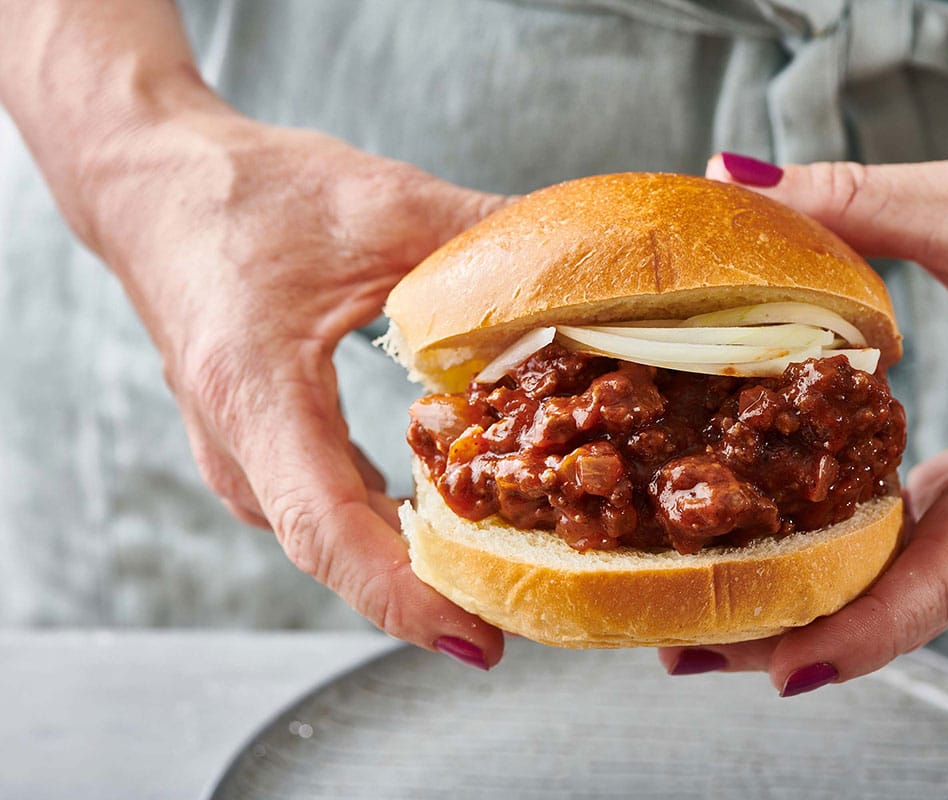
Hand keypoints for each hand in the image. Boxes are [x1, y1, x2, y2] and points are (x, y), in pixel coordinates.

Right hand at [91, 112, 509, 666]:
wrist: (155, 187)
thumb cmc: (248, 195)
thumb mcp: (383, 205)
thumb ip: (487, 241)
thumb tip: (590, 269)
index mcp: (255, 393)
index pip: (328, 529)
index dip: (405, 597)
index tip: (480, 639)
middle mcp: (237, 447)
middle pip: (340, 553)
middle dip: (435, 592)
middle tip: (534, 612)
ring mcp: (240, 458)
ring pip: (334, 540)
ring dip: (414, 563)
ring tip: (507, 575)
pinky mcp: (257, 452)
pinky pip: (326, 512)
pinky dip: (388, 527)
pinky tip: (447, 520)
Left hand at [660, 150, 947, 692]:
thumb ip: (854, 199)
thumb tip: (731, 181)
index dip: (866, 628)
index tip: (781, 669)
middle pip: (919, 600)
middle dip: (805, 630)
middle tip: (686, 650)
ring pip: (921, 588)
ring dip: (821, 609)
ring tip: (710, 625)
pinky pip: (931, 553)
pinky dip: (857, 569)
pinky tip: (781, 565)